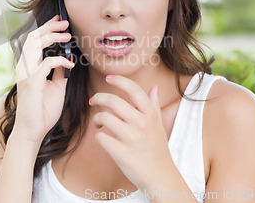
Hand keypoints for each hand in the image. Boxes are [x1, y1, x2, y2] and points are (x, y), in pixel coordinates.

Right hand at [13, 15, 74, 143]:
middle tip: (64, 23)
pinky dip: (60, 60)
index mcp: (28, 67)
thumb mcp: (56, 87)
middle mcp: (23, 67)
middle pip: (33, 37)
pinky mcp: (31, 82)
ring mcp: (25, 73)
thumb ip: (59, 72)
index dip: (46, 28)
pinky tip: (70, 64)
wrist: (33, 131)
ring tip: (67, 35)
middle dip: (49, 27)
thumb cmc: (43, 111)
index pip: (34, 40)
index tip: (59, 21)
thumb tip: (67, 60)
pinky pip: (47, 64)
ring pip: (35, 45)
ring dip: (52, 37)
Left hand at [89, 75, 174, 191]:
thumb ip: (154, 105)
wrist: (161, 177)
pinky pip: (100, 137)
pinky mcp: (121, 152)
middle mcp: (141, 123)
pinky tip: (102, 138)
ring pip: (104, 117)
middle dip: (98, 98)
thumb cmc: (157, 150)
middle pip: (113, 101)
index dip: (119, 80)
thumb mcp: (159, 125)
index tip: (108, 78)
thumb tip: (155, 87)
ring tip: (98, 124)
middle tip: (93, 101)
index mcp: (150, 114)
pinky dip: (98, 136)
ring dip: (96, 119)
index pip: (134, 89)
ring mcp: (131, 138)